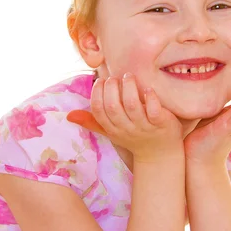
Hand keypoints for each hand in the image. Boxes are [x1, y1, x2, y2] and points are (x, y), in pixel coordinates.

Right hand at [66, 72, 184, 161]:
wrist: (160, 154)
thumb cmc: (134, 137)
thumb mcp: (112, 131)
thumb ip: (93, 121)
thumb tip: (69, 115)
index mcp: (112, 128)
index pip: (98, 110)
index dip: (97, 93)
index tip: (101, 80)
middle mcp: (126, 128)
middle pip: (112, 107)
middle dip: (111, 88)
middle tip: (115, 77)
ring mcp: (144, 127)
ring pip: (132, 105)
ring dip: (128, 87)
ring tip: (128, 76)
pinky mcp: (161, 124)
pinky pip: (154, 111)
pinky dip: (150, 98)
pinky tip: (148, 89)